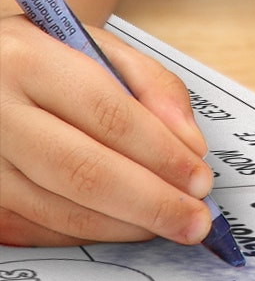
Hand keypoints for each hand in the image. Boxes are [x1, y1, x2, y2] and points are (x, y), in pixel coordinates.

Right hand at [0, 14, 215, 247]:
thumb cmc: (49, 55)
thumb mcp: (99, 47)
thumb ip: (152, 87)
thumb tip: (190, 147)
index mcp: (28, 61)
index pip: (108, 115)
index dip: (160, 153)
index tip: (200, 179)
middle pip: (82, 170)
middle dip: (149, 201)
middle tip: (194, 220)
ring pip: (58, 209)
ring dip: (122, 225)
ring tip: (167, 225)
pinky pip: (35, 228)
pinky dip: (87, 233)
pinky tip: (123, 226)